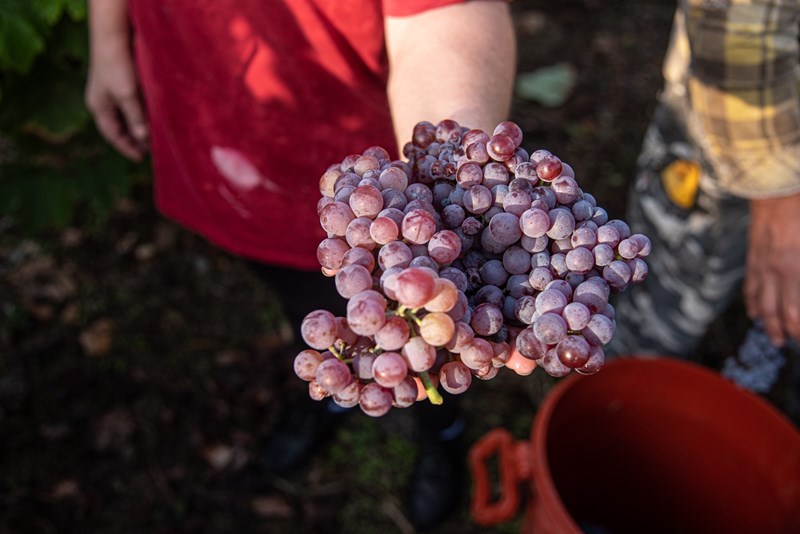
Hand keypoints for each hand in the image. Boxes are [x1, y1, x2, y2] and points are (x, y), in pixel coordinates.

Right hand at [85, 39, 147, 160]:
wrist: (113, 37)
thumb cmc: (117, 66)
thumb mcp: (127, 95)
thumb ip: (135, 117)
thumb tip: (144, 138)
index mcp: (99, 108)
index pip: (112, 135)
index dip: (127, 147)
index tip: (140, 158)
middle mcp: (103, 102)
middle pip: (118, 128)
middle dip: (133, 140)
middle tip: (150, 152)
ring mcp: (110, 93)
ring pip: (125, 117)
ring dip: (138, 128)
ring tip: (153, 139)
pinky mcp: (120, 84)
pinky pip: (130, 106)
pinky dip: (140, 115)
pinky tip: (152, 119)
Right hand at [744, 192, 799, 345]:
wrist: (775, 184)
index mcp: (793, 268)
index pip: (795, 313)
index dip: (799, 328)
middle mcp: (774, 271)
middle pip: (776, 313)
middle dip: (785, 332)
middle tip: (790, 343)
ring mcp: (761, 264)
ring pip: (761, 303)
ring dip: (768, 323)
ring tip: (775, 338)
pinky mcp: (754, 255)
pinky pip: (751, 286)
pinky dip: (753, 303)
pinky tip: (755, 313)